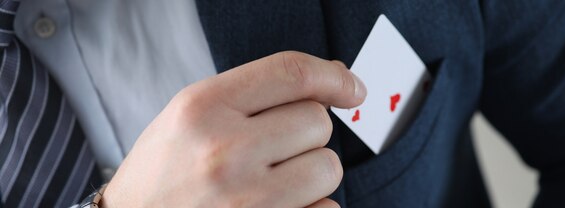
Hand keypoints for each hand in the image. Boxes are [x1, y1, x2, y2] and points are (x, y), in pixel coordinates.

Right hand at [101, 51, 366, 206]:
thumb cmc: (165, 170)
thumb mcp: (193, 114)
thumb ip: (258, 90)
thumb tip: (338, 77)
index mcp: (203, 108)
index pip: (292, 73)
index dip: (334, 77)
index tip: (352, 88)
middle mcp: (224, 151)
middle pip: (316, 122)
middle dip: (304, 133)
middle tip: (271, 149)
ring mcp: (246, 199)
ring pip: (328, 167)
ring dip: (311, 171)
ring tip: (272, 180)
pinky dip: (311, 206)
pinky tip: (275, 206)